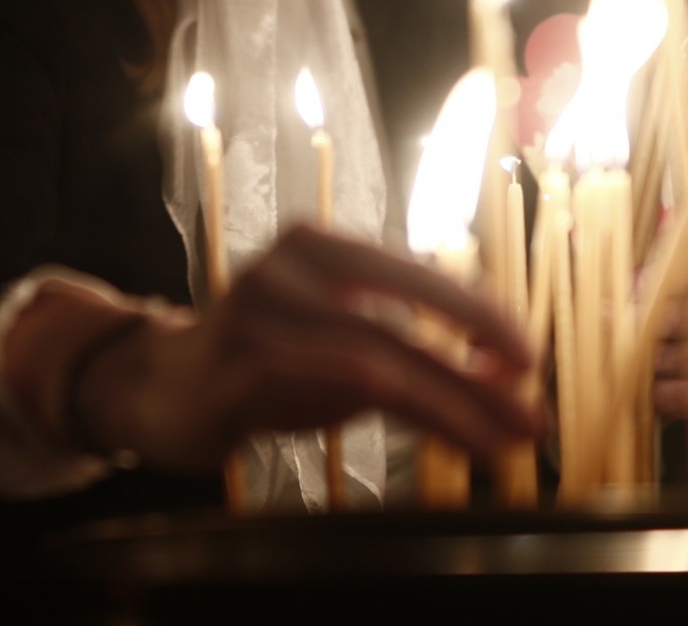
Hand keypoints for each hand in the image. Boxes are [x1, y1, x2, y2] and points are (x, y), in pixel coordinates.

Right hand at [69, 226, 540, 474]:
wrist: (156, 386)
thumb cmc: (261, 359)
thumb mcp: (333, 339)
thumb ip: (404, 345)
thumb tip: (502, 376)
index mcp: (317, 245)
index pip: (414, 273)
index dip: (477, 311)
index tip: (526, 355)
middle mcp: (288, 267)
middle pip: (401, 318)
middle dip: (476, 368)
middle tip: (531, 411)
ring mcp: (259, 316)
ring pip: (377, 358)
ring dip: (452, 403)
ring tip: (505, 441)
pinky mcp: (241, 368)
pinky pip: (337, 388)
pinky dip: (405, 414)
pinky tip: (446, 438)